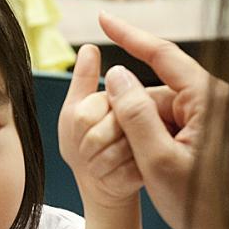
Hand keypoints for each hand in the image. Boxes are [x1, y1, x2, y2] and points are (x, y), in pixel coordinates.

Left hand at [58, 43, 141, 209]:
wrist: (99, 181)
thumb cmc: (84, 146)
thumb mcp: (75, 111)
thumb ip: (82, 80)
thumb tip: (89, 48)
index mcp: (125, 96)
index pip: (100, 105)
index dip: (84, 122)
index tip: (84, 130)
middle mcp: (143, 115)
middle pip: (107, 128)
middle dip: (89, 144)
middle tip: (91, 148)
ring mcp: (150, 143)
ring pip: (115, 151)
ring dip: (99, 162)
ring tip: (100, 160)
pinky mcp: (153, 169)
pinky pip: (124, 172)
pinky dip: (110, 176)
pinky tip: (111, 173)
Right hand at [100, 14, 228, 228]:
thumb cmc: (205, 207)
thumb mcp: (158, 160)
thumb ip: (134, 114)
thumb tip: (117, 74)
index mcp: (211, 98)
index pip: (164, 54)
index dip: (129, 35)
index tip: (103, 18)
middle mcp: (220, 99)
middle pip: (160, 88)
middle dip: (133, 112)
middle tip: (126, 151)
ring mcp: (221, 115)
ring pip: (165, 109)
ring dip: (144, 132)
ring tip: (145, 169)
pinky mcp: (218, 132)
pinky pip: (176, 123)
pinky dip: (157, 140)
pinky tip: (152, 167)